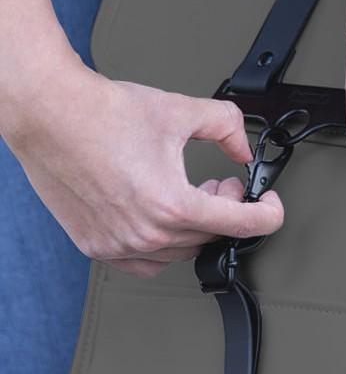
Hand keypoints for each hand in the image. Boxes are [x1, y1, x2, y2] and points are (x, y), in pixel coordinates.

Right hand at [6, 59, 283, 277]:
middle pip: (210, 237)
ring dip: (194, 226)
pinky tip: (163, 215)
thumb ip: (226, 128)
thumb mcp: (181, 111)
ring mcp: (117, 245)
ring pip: (180, 252)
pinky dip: (163, 245)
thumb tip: (243, 149)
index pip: (243, 226)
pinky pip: (145, 262)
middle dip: (225, 209)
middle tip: (221, 184)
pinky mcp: (95, 245)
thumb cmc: (101, 113)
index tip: (269, 204)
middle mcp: (144, 234)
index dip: (268, 213)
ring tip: (190, 193)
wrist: (48, 113)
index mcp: (171, 206)